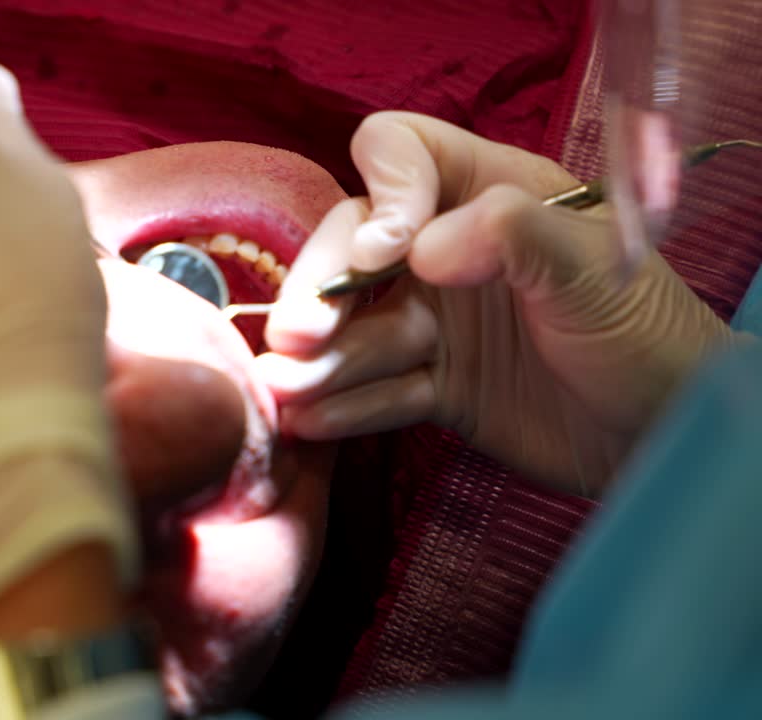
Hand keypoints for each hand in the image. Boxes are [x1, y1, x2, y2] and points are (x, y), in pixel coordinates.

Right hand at [256, 111, 737, 494]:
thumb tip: (417, 251)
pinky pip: (378, 391)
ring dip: (319, 359)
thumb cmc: (648, 336)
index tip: (384, 253)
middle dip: (323, 289)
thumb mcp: (594, 269)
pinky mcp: (437, 388)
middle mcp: (451, 251)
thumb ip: (513, 236)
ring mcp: (439, 322)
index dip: (380, 194)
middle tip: (295, 337)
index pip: (401, 157)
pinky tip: (308, 423)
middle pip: (356, 249)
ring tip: (281, 390)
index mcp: (490, 193)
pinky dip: (344, 408)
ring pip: (359, 329)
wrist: (666, 437)